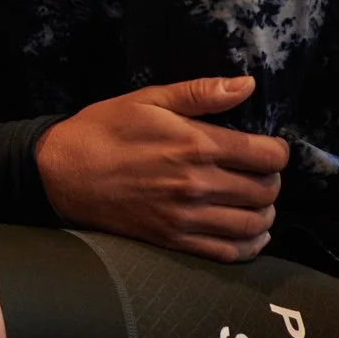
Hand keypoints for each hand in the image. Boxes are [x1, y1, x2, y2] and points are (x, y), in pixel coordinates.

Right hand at [36, 76, 289, 262]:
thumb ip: (200, 93)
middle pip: (266, 190)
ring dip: (264, 213)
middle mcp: (197, 184)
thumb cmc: (103, 130)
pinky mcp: (173, 240)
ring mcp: (186, 217)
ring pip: (254, 224)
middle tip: (258, 172)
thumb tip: (247, 85)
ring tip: (254, 201)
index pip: (267, 155)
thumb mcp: (148, 99)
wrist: (61, 171)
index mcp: (195, 144)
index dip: (277, 150)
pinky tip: (248, 232)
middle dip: (271, 180)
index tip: (269, 147)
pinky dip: (249, 245)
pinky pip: (229, 252)